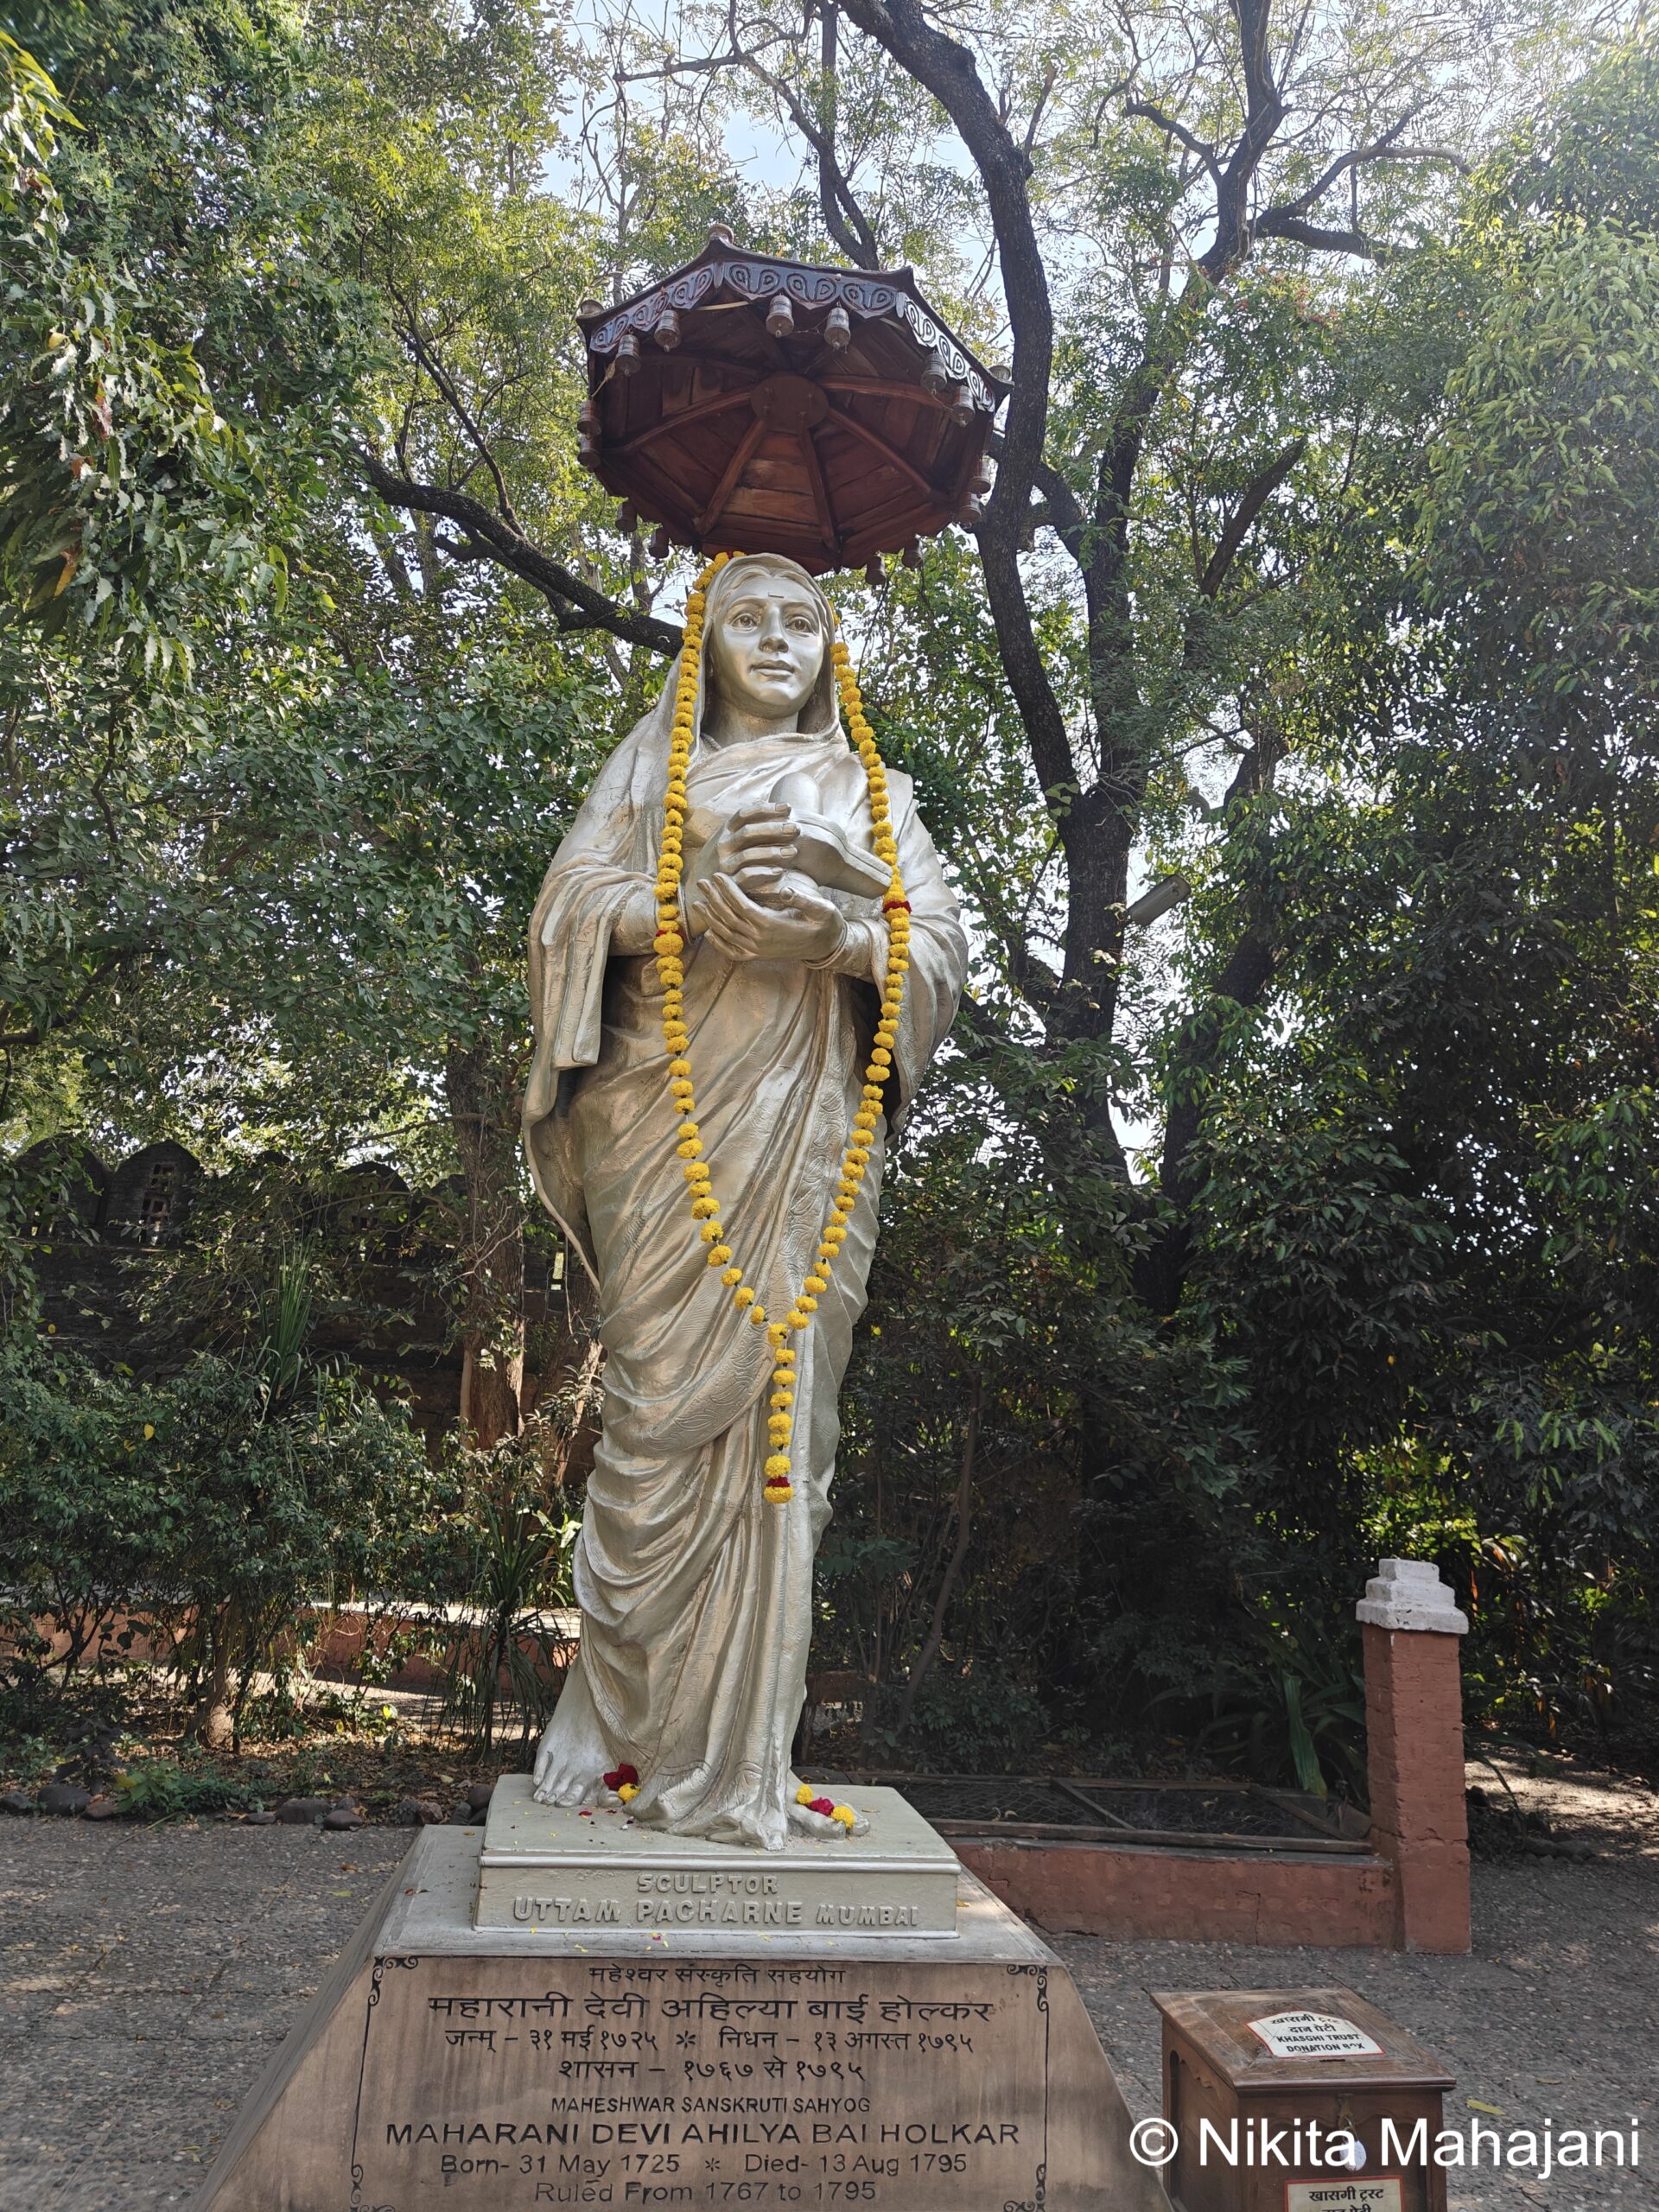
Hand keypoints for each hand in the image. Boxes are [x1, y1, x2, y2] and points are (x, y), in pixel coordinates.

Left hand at [696, 874, 846, 965]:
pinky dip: (718, 943)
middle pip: (728, 918)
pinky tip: (709, 932)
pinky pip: (732, 953)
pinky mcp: (758, 956)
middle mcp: (760, 940)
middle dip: (713, 898)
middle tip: (701, 882)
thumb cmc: (825, 923)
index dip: (727, 890)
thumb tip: (785, 890)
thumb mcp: (822, 908)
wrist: (827, 946)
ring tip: (698, 902)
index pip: (741, 906)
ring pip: (726, 934)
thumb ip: (804, 899)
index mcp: (771, 925)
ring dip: (710, 918)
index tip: (717, 874)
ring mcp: (758, 950)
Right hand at [706, 803, 799, 889]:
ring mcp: (723, 864)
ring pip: (748, 854)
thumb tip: (775, 813)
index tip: (788, 807)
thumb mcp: (729, 841)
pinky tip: (780, 872)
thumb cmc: (722, 860)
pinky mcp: (728, 883)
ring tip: (793, 852)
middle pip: (748, 832)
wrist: (700, 888)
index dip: (767, 809)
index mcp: (725, 831)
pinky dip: (763, 873)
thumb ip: (746, 829)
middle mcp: (722, 845)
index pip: (745, 814)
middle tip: (796, 829)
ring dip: (772, 852)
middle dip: (774, 829)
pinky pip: (745, 876)